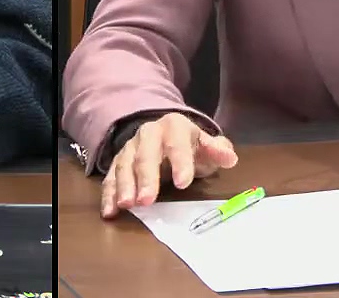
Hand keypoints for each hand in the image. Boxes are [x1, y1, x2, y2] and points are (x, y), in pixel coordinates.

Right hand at [99, 112, 239, 218]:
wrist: (166, 134)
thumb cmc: (190, 145)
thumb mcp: (207, 145)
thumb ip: (219, 151)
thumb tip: (230, 158)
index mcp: (174, 127)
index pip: (177, 144)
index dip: (180, 162)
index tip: (183, 183)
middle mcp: (149, 134)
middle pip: (145, 155)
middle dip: (145, 178)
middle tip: (146, 200)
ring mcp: (131, 147)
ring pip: (124, 165)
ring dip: (124, 186)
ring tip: (126, 205)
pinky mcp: (120, 162)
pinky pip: (111, 177)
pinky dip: (108, 194)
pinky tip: (110, 211)